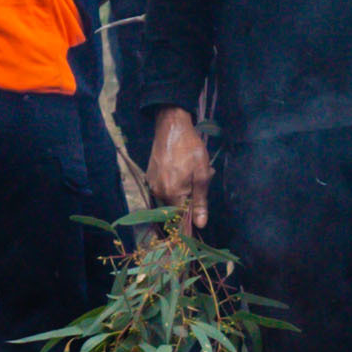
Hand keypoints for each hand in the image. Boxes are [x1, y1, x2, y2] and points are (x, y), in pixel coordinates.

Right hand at [146, 108, 211, 229]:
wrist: (171, 126)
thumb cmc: (190, 148)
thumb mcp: (201, 173)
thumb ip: (200, 201)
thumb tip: (200, 225)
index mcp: (171, 193)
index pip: (181, 218)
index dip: (190, 221)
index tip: (197, 221)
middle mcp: (158, 192)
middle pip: (177, 207)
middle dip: (190, 199)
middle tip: (202, 179)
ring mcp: (152, 184)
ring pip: (171, 196)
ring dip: (183, 190)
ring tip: (193, 172)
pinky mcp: (150, 176)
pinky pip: (165, 187)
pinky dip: (175, 183)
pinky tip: (183, 169)